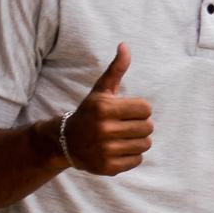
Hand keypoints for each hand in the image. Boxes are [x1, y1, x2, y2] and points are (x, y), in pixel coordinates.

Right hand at [64, 44, 152, 175]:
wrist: (65, 142)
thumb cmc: (90, 112)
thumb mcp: (101, 90)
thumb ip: (116, 69)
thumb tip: (125, 45)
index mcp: (105, 109)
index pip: (146, 109)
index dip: (139, 109)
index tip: (126, 111)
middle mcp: (104, 130)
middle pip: (148, 127)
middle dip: (139, 125)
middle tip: (123, 125)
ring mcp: (106, 150)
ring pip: (145, 144)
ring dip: (137, 140)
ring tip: (120, 137)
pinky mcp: (108, 167)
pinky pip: (138, 160)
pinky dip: (131, 156)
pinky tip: (116, 150)